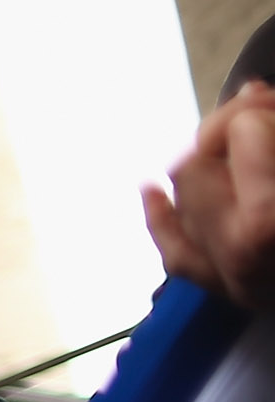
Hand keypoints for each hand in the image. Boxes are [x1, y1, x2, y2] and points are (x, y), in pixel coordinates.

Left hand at [147, 80, 274, 310]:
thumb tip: (254, 98)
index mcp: (270, 221)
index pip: (243, 132)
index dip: (263, 110)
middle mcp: (243, 253)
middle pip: (198, 161)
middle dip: (226, 126)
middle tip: (262, 113)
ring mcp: (230, 277)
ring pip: (182, 198)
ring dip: (203, 159)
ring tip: (236, 137)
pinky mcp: (227, 291)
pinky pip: (175, 253)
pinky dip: (161, 219)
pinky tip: (151, 189)